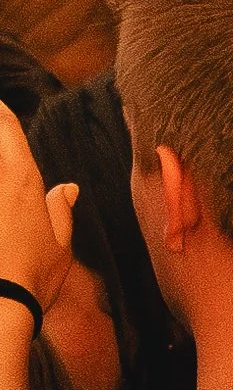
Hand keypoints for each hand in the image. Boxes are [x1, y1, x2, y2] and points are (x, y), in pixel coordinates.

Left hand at [0, 99, 71, 321]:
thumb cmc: (33, 278)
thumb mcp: (60, 248)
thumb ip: (61, 213)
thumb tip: (68, 189)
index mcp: (23, 181)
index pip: (6, 127)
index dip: (0, 112)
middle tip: (6, 148)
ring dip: (1, 172)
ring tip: (8, 201)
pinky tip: (2, 214)